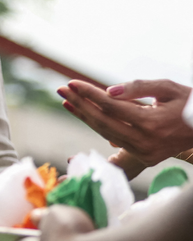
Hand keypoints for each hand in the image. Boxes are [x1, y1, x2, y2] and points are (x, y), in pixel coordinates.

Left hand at [58, 79, 192, 164]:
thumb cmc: (189, 103)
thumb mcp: (169, 88)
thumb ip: (139, 87)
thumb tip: (108, 91)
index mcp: (152, 123)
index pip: (111, 107)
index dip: (89, 94)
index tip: (72, 82)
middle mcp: (145, 141)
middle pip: (102, 122)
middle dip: (80, 104)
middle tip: (62, 88)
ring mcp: (144, 153)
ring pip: (105, 133)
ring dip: (84, 115)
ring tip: (67, 99)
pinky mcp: (143, 158)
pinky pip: (114, 140)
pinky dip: (97, 126)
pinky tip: (82, 113)